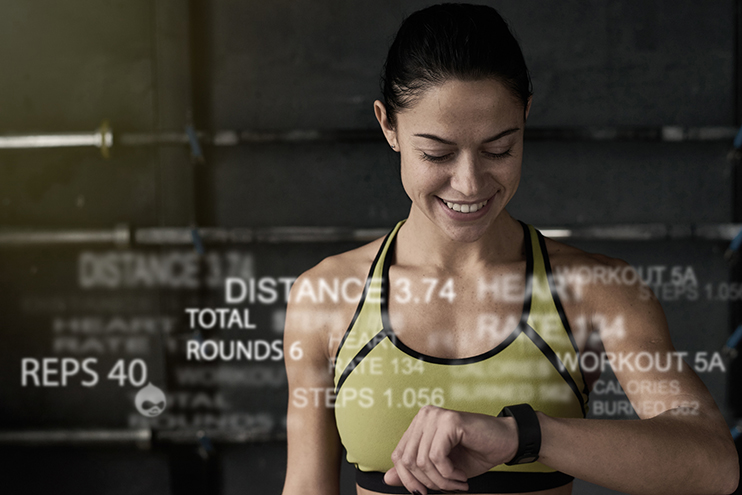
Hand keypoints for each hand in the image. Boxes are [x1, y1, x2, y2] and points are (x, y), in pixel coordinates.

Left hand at [383, 405, 518, 494]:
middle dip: (427, 482)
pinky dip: (449, 474)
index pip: (398, 455)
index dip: (408, 479)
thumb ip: (414, 471)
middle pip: (407, 459)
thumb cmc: (475, 453)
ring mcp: (435, 416)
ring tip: (458, 483)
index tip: (423, 492)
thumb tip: (387, 479)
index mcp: (419, 424)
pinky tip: (461, 476)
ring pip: (422, 461)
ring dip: (441, 481)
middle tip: (448, 488)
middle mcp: (424, 415)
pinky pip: (437, 457)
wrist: (506, 442)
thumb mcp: (440, 468)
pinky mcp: (449, 421)